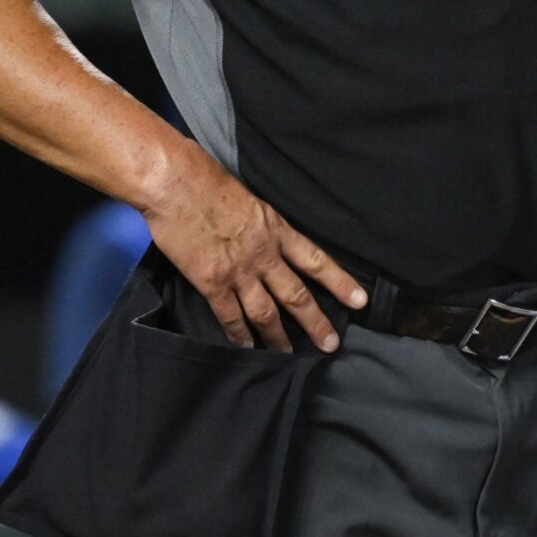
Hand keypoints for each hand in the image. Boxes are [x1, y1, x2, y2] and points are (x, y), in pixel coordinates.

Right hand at [144, 158, 364, 352]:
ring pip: (267, 312)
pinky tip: (246, 348)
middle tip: (331, 344)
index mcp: (276, 229)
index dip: (340, 282)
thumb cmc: (207, 180)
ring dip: (278, 337)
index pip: (316, 260)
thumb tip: (264, 236)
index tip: (360, 300)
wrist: (176, 183)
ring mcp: (238, 271)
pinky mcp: (211, 282)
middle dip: (316, 322)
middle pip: (297, 295)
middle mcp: (264, 254)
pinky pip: (230, 316)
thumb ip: (260, 224)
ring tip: (288, 356)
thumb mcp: (249, 199)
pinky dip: (239, 335)